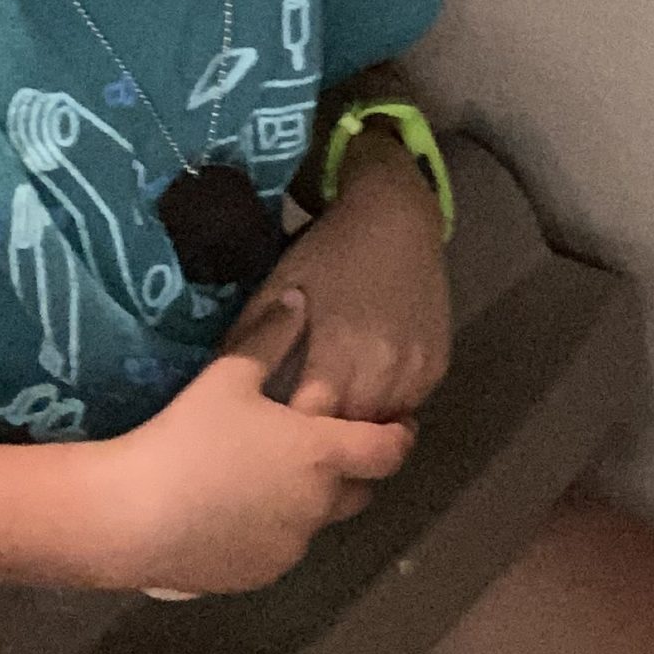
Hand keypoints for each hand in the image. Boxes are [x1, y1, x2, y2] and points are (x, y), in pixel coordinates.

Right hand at [115, 290, 412, 594]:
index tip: (400, 422)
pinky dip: (278, 526)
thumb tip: (301, 297)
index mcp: (321, 455)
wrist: (135, 517)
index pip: (387, 452)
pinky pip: (284, 546)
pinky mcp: (260, 576)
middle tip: (326, 442)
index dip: (401, 436)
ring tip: (273, 472)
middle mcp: (318, 507)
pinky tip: (240, 505)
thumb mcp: (230, 374)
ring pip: (319, 521)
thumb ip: (272, 335)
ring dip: (312, 498)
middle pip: (361, 490)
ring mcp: (291, 548)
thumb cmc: (189, 436)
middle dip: (355, 468)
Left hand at [229, 140, 449, 423]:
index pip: (308, 428)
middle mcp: (379, 375)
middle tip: (304, 427)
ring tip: (336, 410)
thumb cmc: (327, 251)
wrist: (395, 216)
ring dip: (359, 421)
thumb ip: (251, 340)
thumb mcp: (278, 286)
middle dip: (325, 436)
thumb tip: (217, 383)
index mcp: (334, 361)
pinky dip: (389, 402)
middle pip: (348, 437)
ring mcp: (414, 373)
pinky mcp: (437, 366)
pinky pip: (410, 403)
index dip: (289, 436)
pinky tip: (370, 384)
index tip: (273, 433)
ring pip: (382, 424)